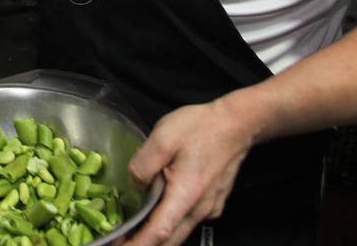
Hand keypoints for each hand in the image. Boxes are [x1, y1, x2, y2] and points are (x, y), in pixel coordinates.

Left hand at [122, 98, 255, 245]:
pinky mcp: (212, 203)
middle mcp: (199, 209)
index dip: (137, 245)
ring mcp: (208, 208)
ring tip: (133, 230)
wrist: (236, 123)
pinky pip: (188, 220)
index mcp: (185, 195)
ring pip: (179, 232)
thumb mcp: (162, 138)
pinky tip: (156, 212)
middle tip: (120, 242)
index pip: (159, 233)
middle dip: (144, 245)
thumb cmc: (200, 128)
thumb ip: (143, 166)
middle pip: (169, 240)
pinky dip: (170, 223)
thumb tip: (136, 186)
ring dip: (156, 236)